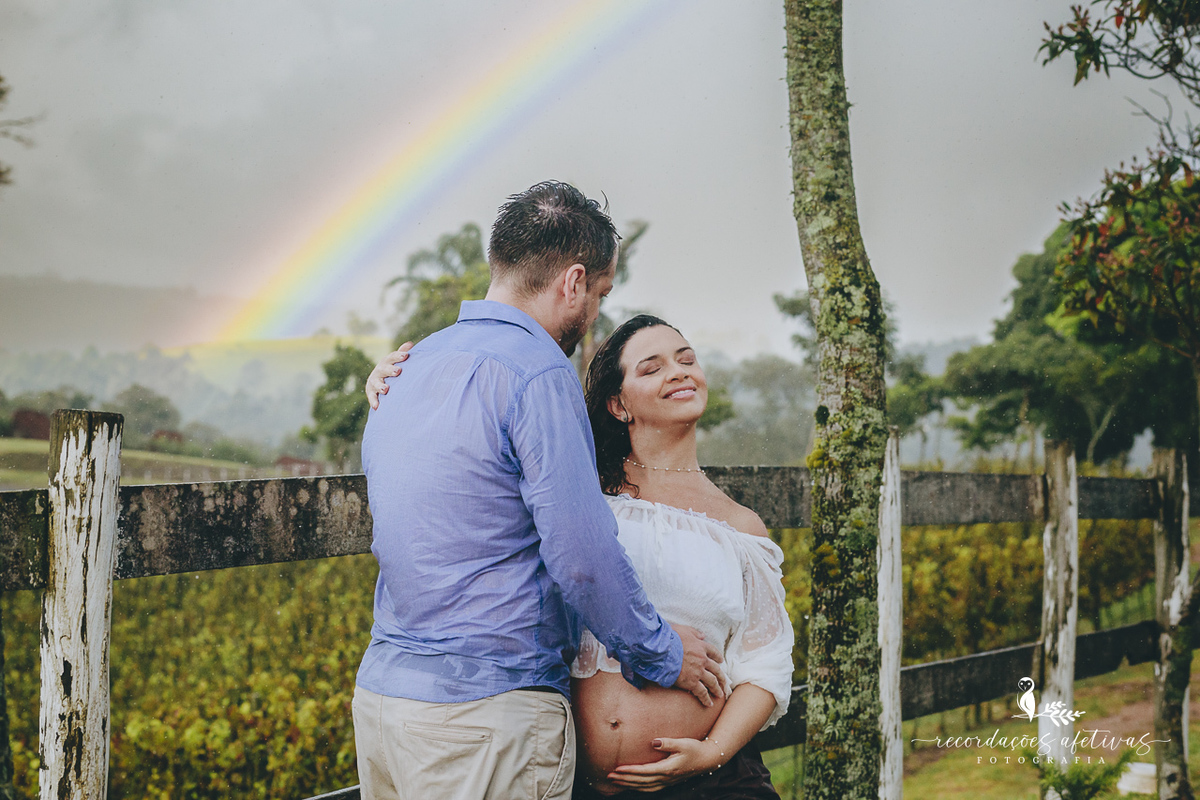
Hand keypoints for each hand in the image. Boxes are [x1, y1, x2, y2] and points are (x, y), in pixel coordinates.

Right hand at [365, 342, 413, 409]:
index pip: (392, 357)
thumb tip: (410, 344)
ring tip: (386, 389)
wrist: (379, 380)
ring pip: (376, 383)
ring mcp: (374, 381)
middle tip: (398, 371)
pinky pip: (372, 397)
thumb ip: (402, 353)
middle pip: (384, 369)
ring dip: (380, 386)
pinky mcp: (371, 392)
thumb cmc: (392, 369)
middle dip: (390, 370)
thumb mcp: (396, 361)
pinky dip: (374, 401)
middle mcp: (380, 370)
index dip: (399, 356)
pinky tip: (377, 406)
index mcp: (387, 361)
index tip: (406, 356)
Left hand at [606, 737, 723, 791]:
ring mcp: (667, 781)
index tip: (616, 769)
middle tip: (609, 776)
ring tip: (616, 781)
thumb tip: (653, 742)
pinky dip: (639, 788)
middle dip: (624, 779)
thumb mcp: (683, 743)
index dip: (630, 771)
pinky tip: (632, 785)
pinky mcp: (668, 781)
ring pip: (644, 786)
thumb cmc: (695, 749)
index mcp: (667, 768)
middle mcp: (666, 778)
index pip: (644, 771)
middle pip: (641, 781)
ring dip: (629, 784)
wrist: (708, 760)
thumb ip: (668, 743)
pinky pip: (650, 788)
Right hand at [670, 624, 723, 706]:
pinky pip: (702, 692)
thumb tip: (703, 635)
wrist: (662, 650)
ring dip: (717, 689)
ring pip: (712, 682)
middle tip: (725, 683)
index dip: (718, 657)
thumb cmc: (670, 638)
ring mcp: (698, 672)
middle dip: (721, 677)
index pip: (714, 652)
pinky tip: (709, 704)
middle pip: (716, 669)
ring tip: (720, 695)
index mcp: (701, 647)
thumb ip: (695, 633)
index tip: (721, 661)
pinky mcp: (691, 682)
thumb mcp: (684, 630)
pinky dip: (706, 699)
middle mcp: (703, 660)